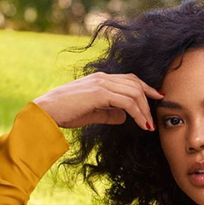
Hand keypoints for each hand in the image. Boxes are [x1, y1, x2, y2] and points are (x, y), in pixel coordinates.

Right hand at [31, 72, 163, 130]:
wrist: (46, 112)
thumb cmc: (65, 113)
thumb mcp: (92, 113)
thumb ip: (109, 113)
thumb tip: (124, 117)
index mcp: (101, 79)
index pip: (130, 79)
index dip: (146, 88)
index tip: (158, 98)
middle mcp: (102, 78)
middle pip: (136, 84)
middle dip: (149, 101)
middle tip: (154, 120)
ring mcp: (101, 83)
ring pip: (134, 93)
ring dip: (145, 111)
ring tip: (149, 126)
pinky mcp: (100, 93)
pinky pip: (128, 102)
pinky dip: (138, 114)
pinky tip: (142, 125)